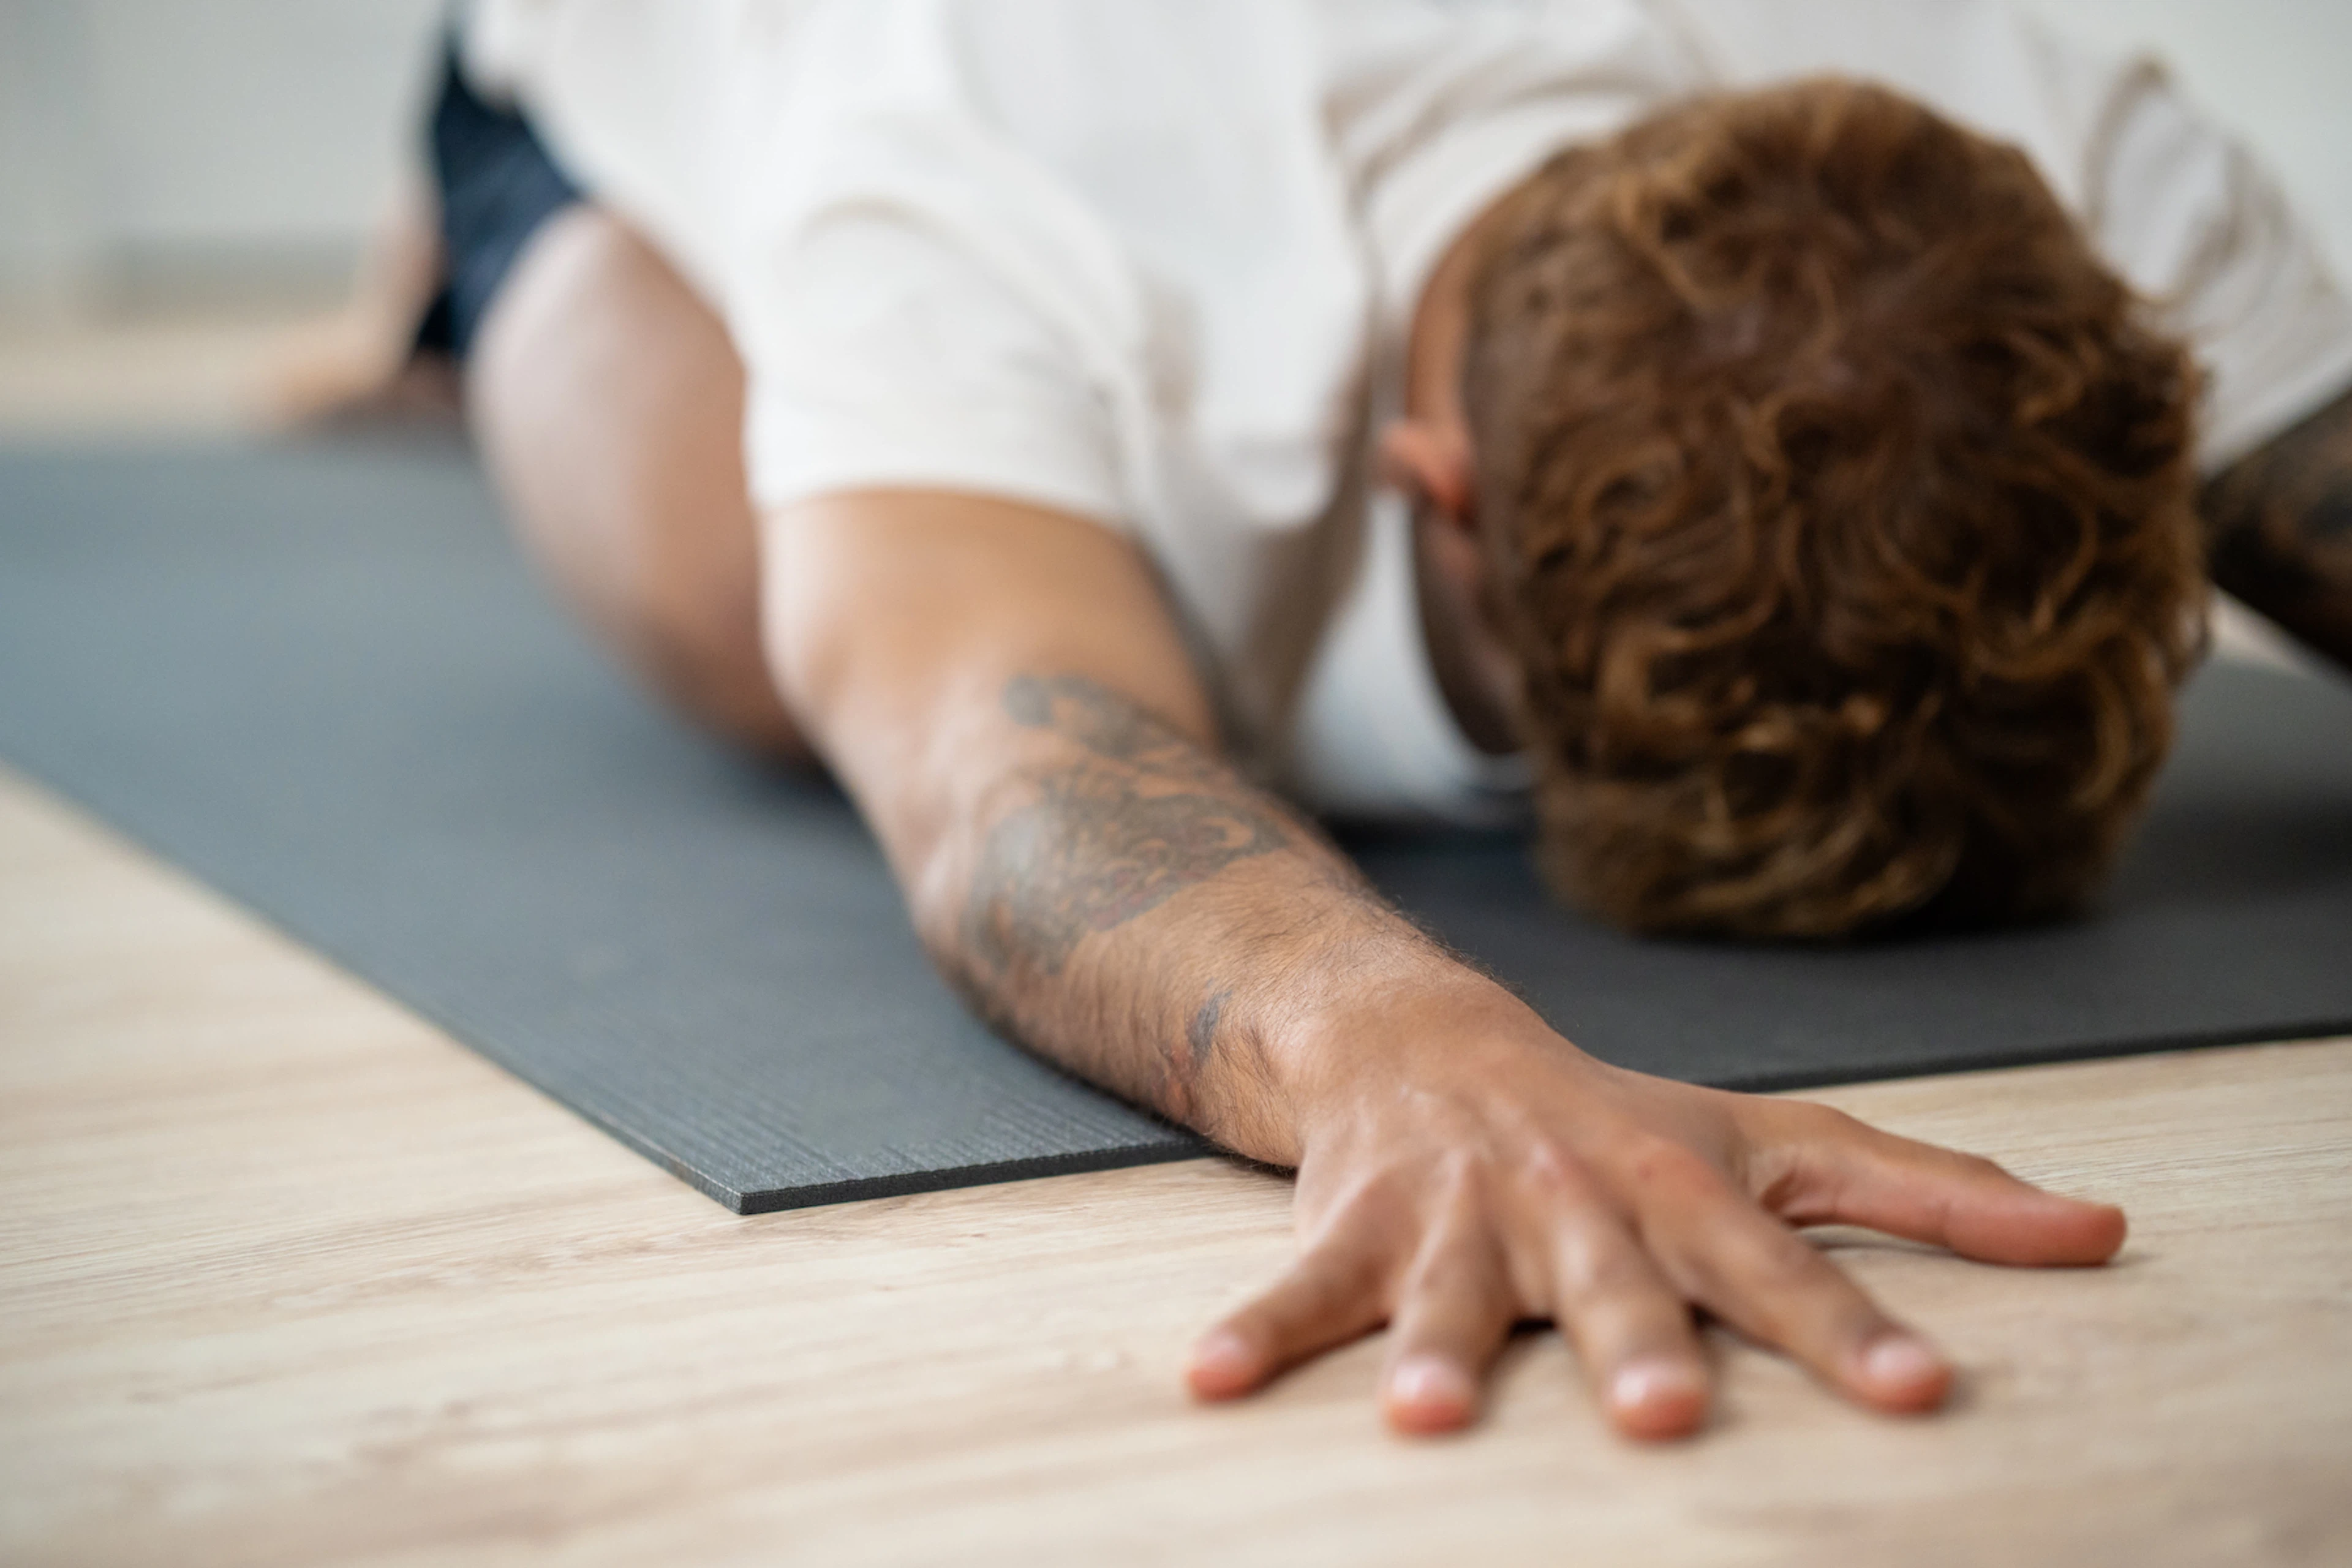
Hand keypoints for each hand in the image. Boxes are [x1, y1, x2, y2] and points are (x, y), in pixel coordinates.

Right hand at [1183, 992, 2125, 1439]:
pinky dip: (1257, 1332)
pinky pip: (1303, 1285)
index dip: (1851, 1329)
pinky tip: (1210, 1384)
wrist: (1429, 1037)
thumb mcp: (1777, 1144)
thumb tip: (2106, 1231)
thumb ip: (1929, 1196)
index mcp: (1681, 1191)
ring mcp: (1457, 1213)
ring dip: (1434, 1348)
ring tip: (1429, 1418)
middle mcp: (1574, 1204)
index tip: (1921, 1393)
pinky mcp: (1358, 1222)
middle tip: (1663, 1416)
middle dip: (1632, 1344)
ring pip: (1447, 1288)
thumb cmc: (1627, 1120)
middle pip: (1611, 1284)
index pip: (1779, 1269)